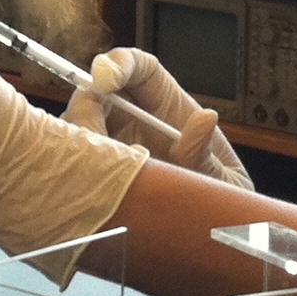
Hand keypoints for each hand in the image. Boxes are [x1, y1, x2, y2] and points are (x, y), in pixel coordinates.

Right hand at [65, 47, 252, 189]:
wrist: (208, 231)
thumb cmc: (217, 197)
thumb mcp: (223, 179)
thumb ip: (206, 153)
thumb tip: (205, 119)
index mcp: (166, 104)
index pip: (137, 68)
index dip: (118, 64)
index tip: (104, 78)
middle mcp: (132, 119)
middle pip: (94, 95)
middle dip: (86, 109)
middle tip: (95, 136)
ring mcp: (110, 145)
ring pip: (76, 130)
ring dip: (80, 147)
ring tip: (107, 174)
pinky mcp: (95, 173)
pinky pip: (73, 166)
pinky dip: (76, 174)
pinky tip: (97, 191)